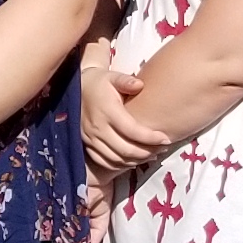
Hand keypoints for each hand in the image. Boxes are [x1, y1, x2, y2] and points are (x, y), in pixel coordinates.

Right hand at [79, 60, 170, 179]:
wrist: (76, 89)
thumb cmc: (99, 83)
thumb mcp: (112, 77)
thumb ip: (126, 81)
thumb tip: (139, 85)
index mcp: (107, 111)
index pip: (133, 131)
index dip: (151, 139)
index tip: (166, 139)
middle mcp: (98, 128)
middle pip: (126, 150)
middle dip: (148, 152)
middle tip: (162, 149)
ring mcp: (90, 139)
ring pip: (116, 159)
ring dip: (136, 161)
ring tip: (152, 155)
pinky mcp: (86, 145)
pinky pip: (105, 162)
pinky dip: (121, 165)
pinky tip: (133, 160)